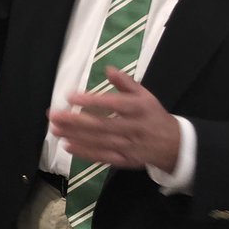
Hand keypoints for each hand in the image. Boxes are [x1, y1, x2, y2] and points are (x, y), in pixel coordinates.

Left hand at [47, 67, 179, 171]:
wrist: (174, 145)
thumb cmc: (153, 115)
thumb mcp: (145, 96)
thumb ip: (126, 82)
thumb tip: (108, 68)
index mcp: (139, 108)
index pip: (113, 104)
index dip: (91, 100)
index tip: (70, 96)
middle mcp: (134, 128)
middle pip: (102, 125)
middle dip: (75, 120)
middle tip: (53, 115)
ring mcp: (129, 146)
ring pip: (99, 141)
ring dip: (75, 136)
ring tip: (55, 129)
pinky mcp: (125, 160)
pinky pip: (103, 157)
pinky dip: (85, 153)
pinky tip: (68, 146)